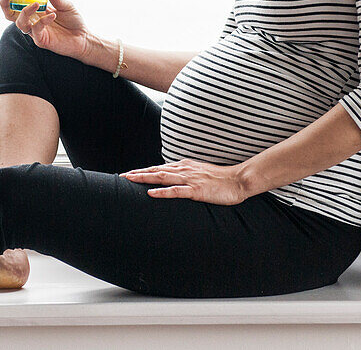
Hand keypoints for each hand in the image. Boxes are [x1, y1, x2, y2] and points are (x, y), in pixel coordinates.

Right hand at [0, 0, 91, 60]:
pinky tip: (53, 15)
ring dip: (25, 11)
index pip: (17, 2)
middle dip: (5, 4)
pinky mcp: (41, 40)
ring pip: (19, 23)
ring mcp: (35, 31)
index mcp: (35, 10)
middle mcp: (32, 20)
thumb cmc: (73, 21)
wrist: (83, 38)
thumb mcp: (67, 5)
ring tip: (36, 3)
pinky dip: (42, 21)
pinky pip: (36, 30)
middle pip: (10, 14)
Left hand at [121, 158, 251, 205]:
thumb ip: (186, 174)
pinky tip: (151, 193)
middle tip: (122, 177)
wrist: (238, 181)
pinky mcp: (196, 190)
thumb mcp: (200, 173)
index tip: (129, 174)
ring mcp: (190, 179)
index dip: (143, 170)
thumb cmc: (221, 179)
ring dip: (144, 178)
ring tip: (130, 180)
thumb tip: (174, 178)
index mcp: (185, 166)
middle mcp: (184, 170)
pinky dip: (162, 192)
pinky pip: (176, 191)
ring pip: (162, 177)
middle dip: (138, 173)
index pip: (159, 168)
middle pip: (156, 170)